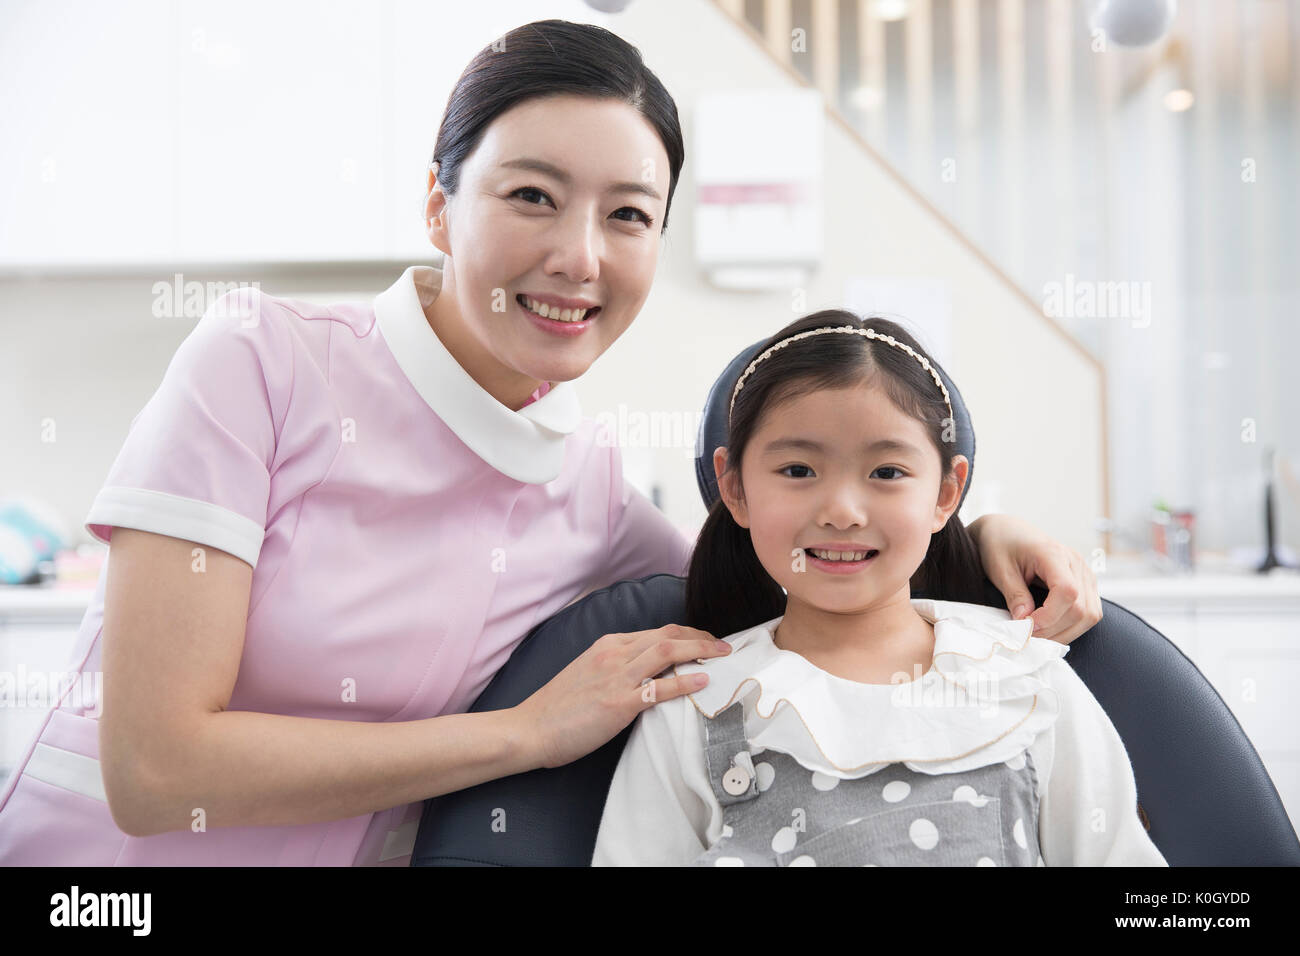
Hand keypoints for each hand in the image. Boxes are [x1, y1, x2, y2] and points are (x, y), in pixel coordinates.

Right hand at [514, 623, 731, 769]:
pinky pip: (659, 688)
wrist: (530, 729)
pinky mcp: (618, 704)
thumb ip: (616, 667)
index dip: (687, 634)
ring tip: (722, 656)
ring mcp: (616, 677)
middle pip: (668, 635)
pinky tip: (703, 681)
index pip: (657, 631)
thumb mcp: (588, 673)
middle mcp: (614, 654)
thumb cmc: (557, 708)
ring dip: (701, 651)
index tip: (705, 642)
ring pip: (667, 652)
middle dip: (701, 638)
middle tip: (723, 646)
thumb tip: (646, 673)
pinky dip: (685, 682)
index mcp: (607, 645)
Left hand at [970, 514, 1101, 644]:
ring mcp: (1084, 573)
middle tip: (1028, 637)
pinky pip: (1088, 612)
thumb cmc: (1000, 545)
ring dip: (1065, 632)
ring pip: (1090, 615)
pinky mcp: (1084, 583)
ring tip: (1038, 636)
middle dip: (1055, 630)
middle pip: (1082, 609)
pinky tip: (1049, 629)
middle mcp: (1076, 563)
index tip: (1026, 626)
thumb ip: (1014, 595)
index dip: (1049, 617)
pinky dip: (1070, 626)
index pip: (1068, 592)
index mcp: (1054, 554)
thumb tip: (1025, 622)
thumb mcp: (1000, 569)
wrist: (1005, 530)